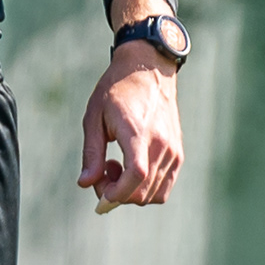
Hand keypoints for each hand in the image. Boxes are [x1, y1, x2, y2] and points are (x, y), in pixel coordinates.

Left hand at [79, 45, 183, 213]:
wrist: (148, 70)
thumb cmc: (116, 90)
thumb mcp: (94, 118)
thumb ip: (91, 153)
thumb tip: (85, 184)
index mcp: (138, 132)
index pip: (135, 175)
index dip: (116, 192)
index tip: (100, 193)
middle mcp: (161, 144)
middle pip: (142, 191)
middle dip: (117, 194)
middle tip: (103, 172)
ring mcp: (173, 150)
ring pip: (154, 194)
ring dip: (131, 191)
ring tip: (117, 166)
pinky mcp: (178, 153)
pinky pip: (163, 187)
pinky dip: (146, 189)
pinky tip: (132, 168)